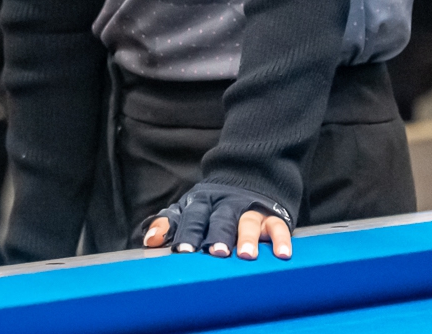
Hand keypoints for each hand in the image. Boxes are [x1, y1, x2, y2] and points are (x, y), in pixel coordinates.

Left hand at [140, 183, 292, 261]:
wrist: (249, 176)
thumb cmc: (212, 206)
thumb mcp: (188, 210)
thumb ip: (168, 224)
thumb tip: (150, 241)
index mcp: (201, 203)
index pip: (191, 217)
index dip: (187, 233)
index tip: (182, 251)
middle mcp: (225, 205)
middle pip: (220, 219)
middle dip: (218, 236)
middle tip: (216, 253)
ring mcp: (249, 209)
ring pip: (248, 222)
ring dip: (247, 238)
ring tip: (246, 255)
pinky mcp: (272, 215)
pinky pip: (278, 227)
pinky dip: (281, 240)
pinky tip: (282, 254)